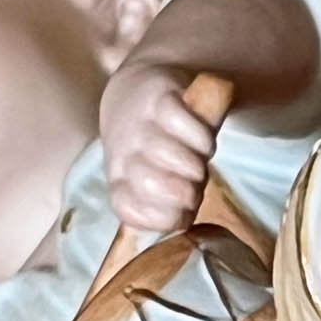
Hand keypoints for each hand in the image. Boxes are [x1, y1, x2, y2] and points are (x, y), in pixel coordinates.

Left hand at [100, 59, 228, 232]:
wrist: (135, 90)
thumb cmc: (150, 146)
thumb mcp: (147, 179)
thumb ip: (161, 206)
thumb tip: (182, 230)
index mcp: (117, 178)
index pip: (128, 209)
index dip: (163, 218)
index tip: (181, 212)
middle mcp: (121, 151)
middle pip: (150, 183)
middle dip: (185, 192)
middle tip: (195, 186)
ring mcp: (138, 122)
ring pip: (171, 154)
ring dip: (196, 166)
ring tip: (200, 164)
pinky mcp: (159, 96)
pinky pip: (185, 126)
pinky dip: (203, 140)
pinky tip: (203, 143)